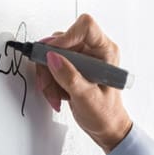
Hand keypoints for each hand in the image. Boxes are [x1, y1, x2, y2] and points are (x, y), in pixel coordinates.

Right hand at [36, 14, 132, 153]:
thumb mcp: (87, 98)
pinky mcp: (71, 66)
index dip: (66, 36)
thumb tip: (53, 58)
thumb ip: (70, 77)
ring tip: (55, 95)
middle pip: (61, 41)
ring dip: (47, 76)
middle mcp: (93, 50)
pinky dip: (48, 81)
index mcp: (105, 51)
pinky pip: (50, 64)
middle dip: (50, 64)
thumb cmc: (105, 114)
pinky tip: (57, 95)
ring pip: (52, 54)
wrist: (105, 127)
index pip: (86, 27)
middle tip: (48, 83)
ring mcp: (81, 58)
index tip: (53, 54)